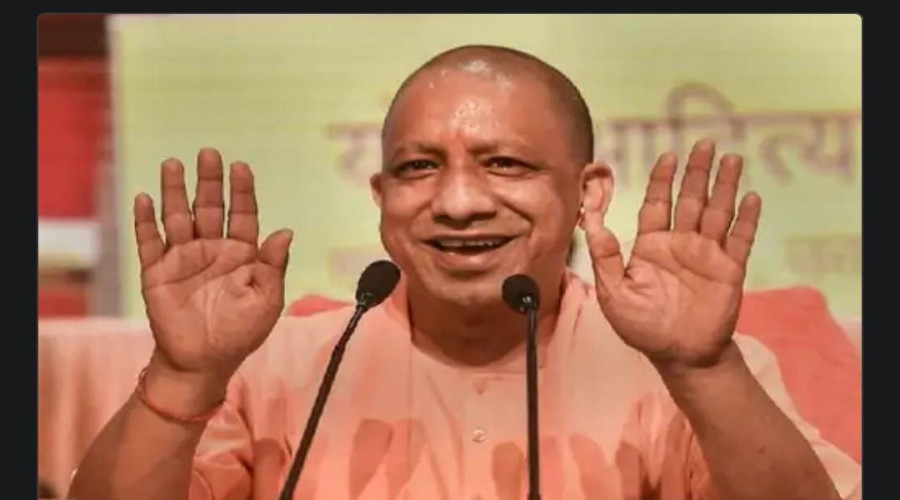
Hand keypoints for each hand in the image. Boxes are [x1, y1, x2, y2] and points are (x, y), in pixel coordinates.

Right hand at [134, 148, 291, 378]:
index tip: (240, 167)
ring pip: (177, 217)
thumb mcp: (267, 302)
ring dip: (174, 191)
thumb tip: (285, 231)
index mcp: (241, 254)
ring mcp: (183, 259)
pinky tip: (145, 198)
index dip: (241, 191)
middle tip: (209, 153)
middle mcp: (211, 250)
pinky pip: (149, 242)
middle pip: (209, 207)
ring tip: (173, 164)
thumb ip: (273, 267)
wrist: (202, 363)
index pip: (242, 214)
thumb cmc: (240, 334)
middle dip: (209, 181)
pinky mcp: (157, 273)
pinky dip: (146, 221)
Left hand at [581, 140, 760, 368]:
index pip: (658, 204)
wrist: (679, 356)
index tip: (667, 156)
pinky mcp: (729, 270)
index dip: (662, 179)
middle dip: (696, 172)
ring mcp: (707, 255)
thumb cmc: (642, 327)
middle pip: (691, 199)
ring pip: (718, 212)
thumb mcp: (613, 292)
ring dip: (725, 185)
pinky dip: (746, 219)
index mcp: (652, 246)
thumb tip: (589, 221)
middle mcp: (681, 244)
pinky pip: (740, 240)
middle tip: (705, 143)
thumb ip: (604, 256)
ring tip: (732, 159)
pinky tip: (750, 197)